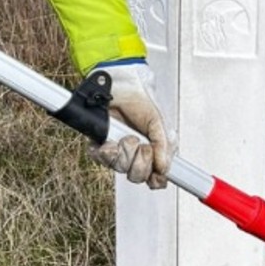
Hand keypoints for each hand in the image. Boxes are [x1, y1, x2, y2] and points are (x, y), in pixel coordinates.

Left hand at [87, 60, 171, 189]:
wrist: (122, 86)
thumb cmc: (141, 101)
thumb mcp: (159, 124)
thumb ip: (164, 146)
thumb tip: (164, 168)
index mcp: (152, 152)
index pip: (155, 178)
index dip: (156, 180)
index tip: (158, 177)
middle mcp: (134, 155)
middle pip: (137, 177)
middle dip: (141, 163)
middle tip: (143, 146)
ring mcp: (117, 152)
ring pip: (120, 168)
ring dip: (125, 153)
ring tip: (128, 137)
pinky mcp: (100, 145)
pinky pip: (101, 159)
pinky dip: (108, 150)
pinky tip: (112, 140)